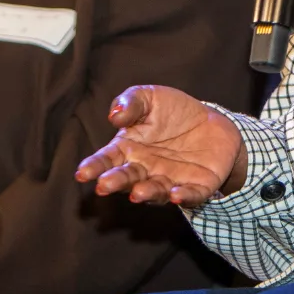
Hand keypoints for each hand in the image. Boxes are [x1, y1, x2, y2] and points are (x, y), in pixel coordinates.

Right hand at [76, 85, 245, 206]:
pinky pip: (189, 193)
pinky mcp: (196, 186)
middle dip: (116, 182)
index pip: (107, 159)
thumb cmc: (172, 111)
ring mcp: (169, 180)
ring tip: (137, 193)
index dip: (94, 166)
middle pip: (128, 178)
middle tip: (104, 185)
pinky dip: (183, 196)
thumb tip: (115, 116)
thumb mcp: (150, 98)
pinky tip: (176, 194)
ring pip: (155, 190)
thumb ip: (131, 103)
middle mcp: (146, 170)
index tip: (82, 173)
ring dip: (146, 193)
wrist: (210, 121)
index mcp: (129, 149)